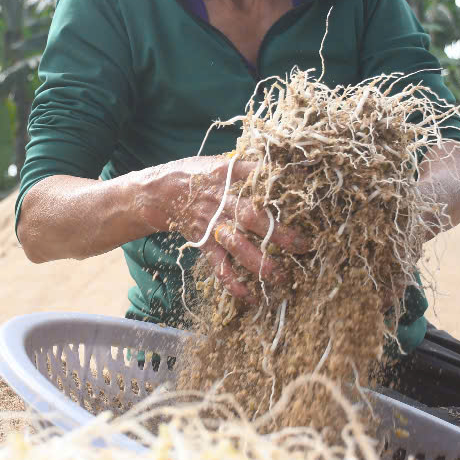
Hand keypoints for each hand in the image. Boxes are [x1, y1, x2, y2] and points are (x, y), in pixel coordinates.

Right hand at [138, 154, 309, 301]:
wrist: (157, 193)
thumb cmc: (194, 175)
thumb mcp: (217, 162)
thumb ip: (244, 167)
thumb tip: (279, 166)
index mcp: (225, 176)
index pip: (254, 173)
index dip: (276, 178)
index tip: (301, 183)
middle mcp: (220, 201)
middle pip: (252, 217)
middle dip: (278, 232)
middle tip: (303, 245)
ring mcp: (212, 224)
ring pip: (238, 245)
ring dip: (260, 262)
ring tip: (280, 276)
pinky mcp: (204, 243)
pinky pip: (219, 267)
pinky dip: (233, 284)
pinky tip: (250, 296)